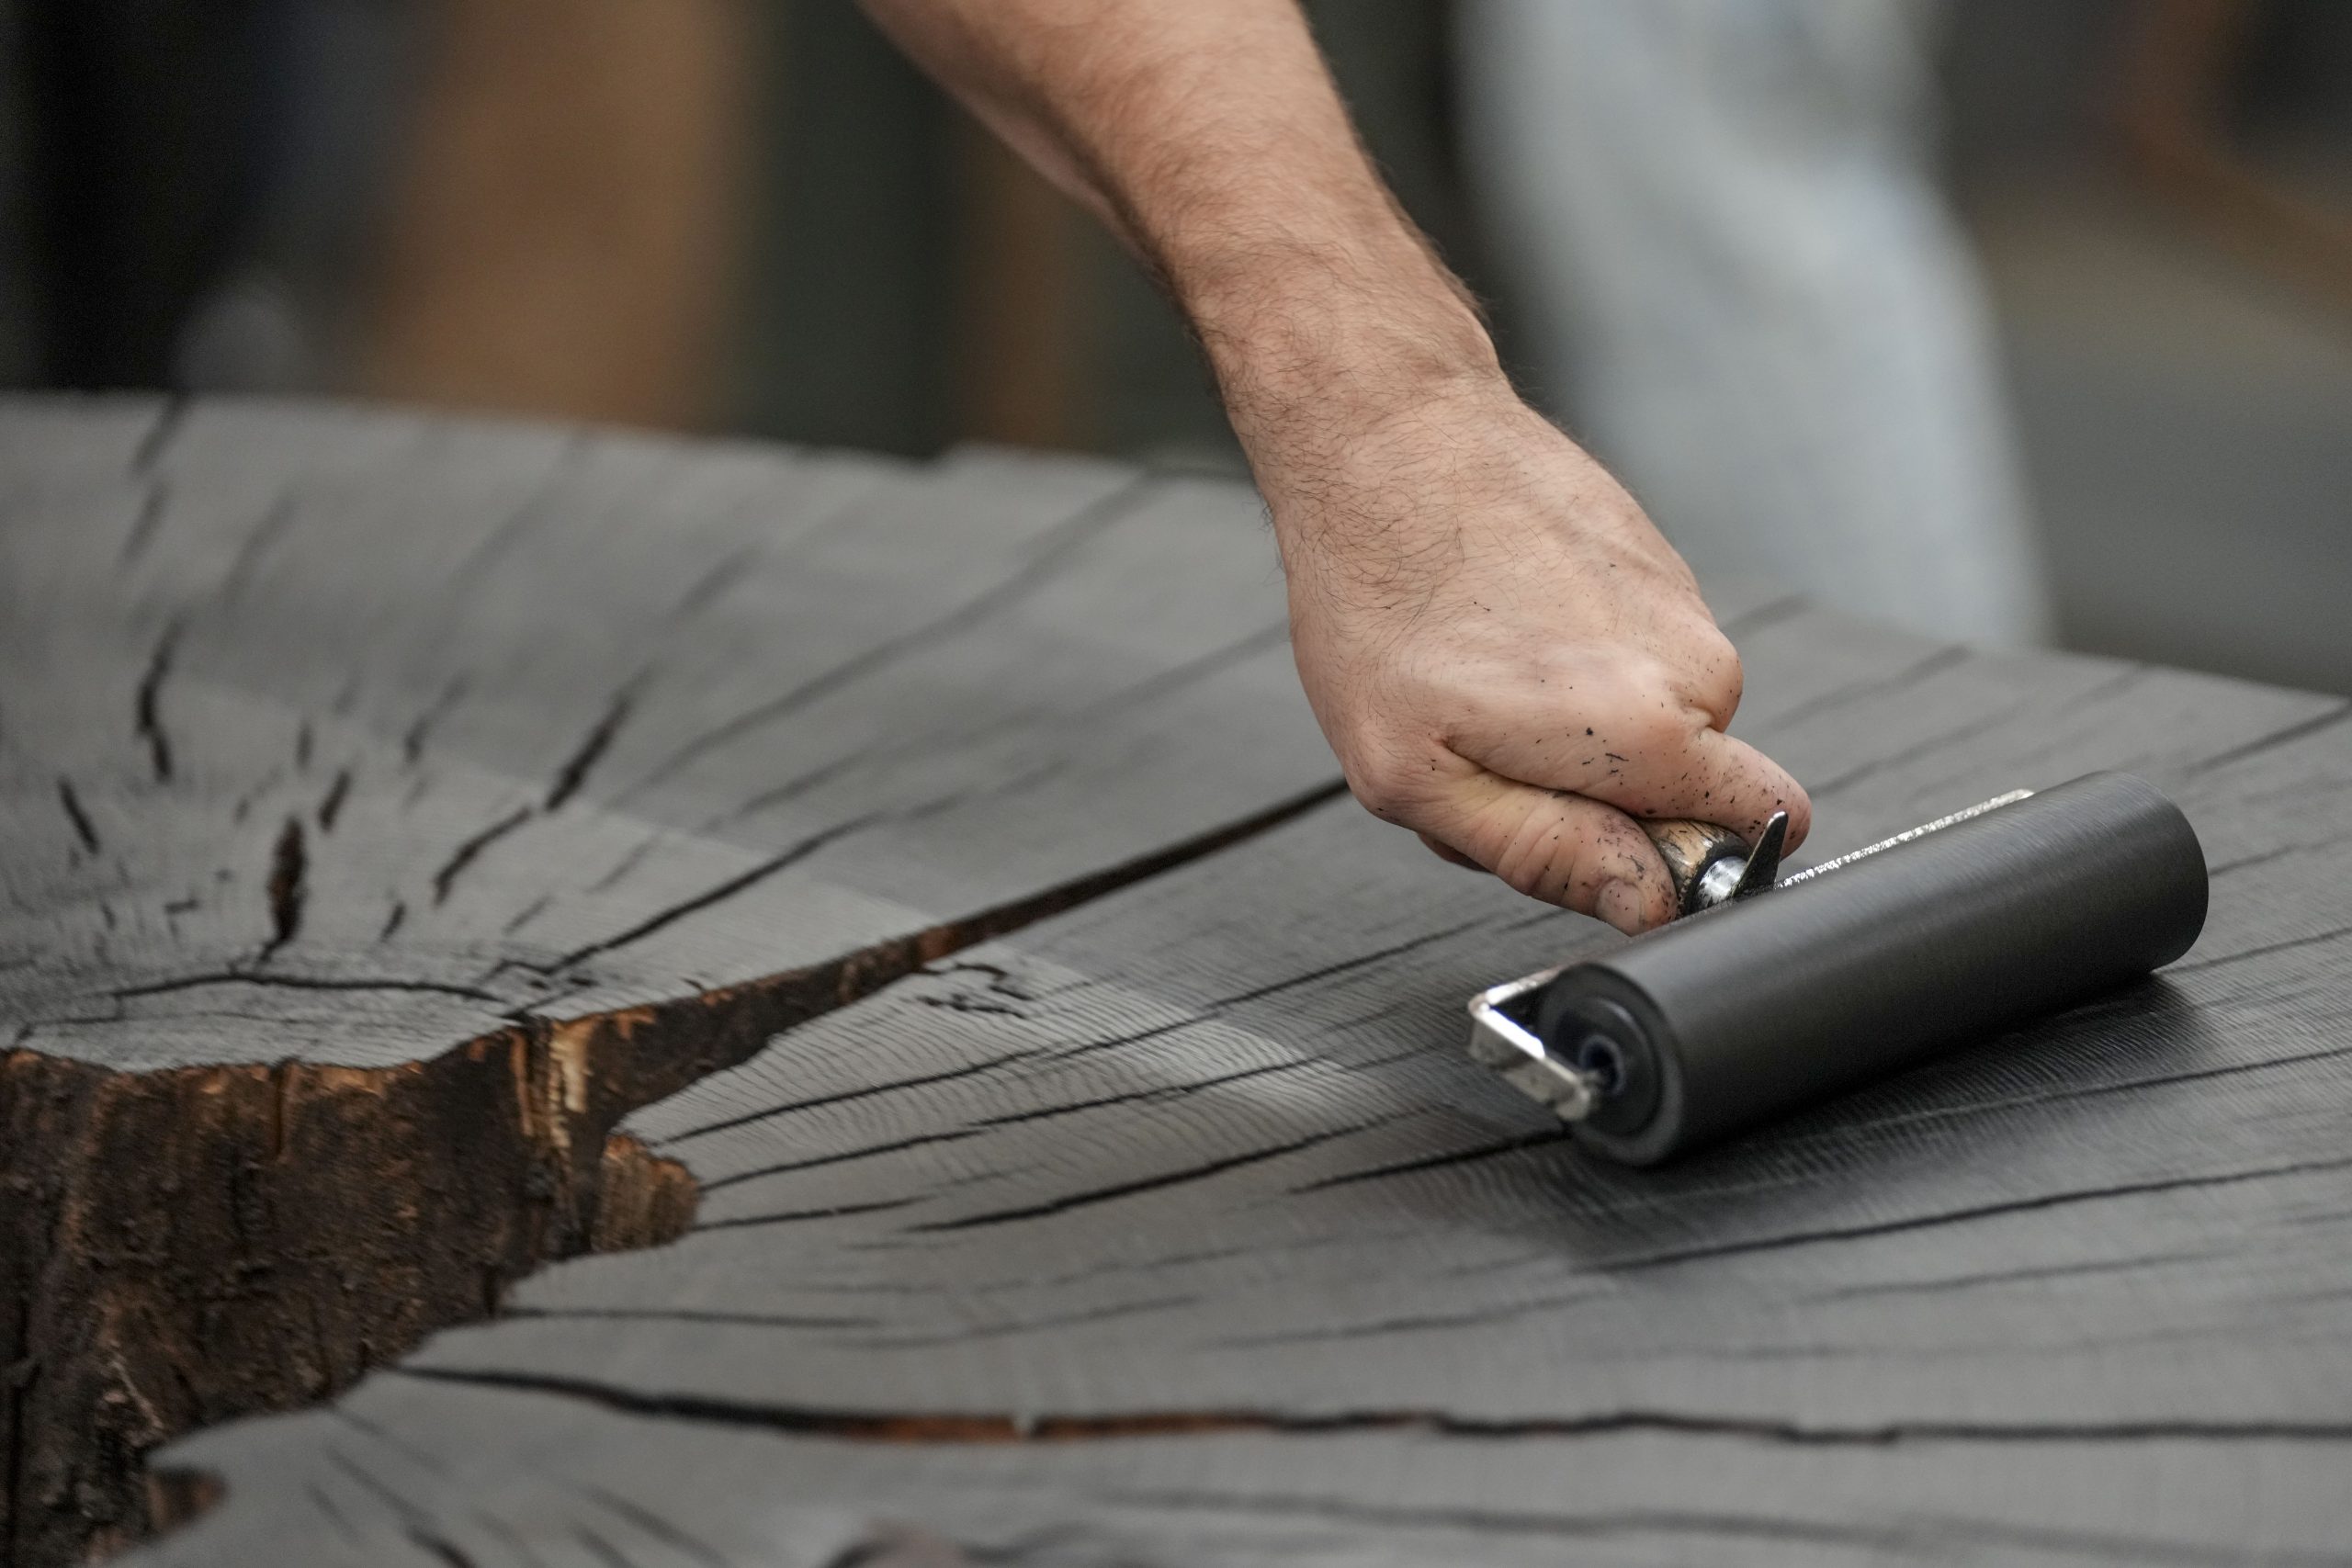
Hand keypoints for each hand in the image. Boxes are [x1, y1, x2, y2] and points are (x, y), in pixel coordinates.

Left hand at [1269, 377, 1810, 933]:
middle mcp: (1696, 665)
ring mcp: (1681, 605)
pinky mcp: (1656, 562)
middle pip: (1690, 786)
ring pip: (1655, 719)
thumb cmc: (1380, 597)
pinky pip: (1633, 655)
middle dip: (1602, 795)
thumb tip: (1650, 905)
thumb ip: (1546, 855)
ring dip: (1573, 729)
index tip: (1588, 836)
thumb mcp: (1419, 777)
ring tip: (1478, 681)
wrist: (1385, 432)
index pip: (1761, 837)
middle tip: (1489, 753)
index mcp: (1652, 733)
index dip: (1676, 861)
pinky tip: (1494, 625)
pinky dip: (1569, 660)